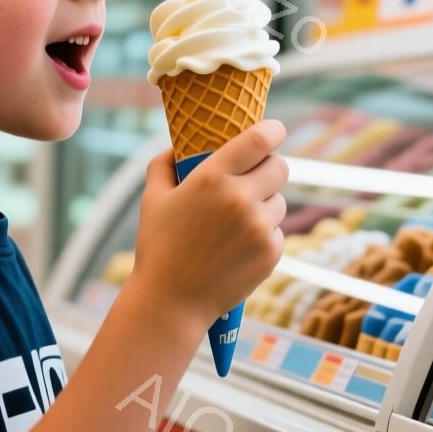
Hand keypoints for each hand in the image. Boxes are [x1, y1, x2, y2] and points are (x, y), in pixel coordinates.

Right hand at [131, 120, 288, 324]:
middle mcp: (241, 199)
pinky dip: (264, 234)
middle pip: (280, 167)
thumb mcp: (152, 199)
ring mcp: (259, 227)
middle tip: (257, 175)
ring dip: (266, 203)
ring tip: (240, 218)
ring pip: (280, 200)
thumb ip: (163, 164)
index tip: (275, 129)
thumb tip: (175, 146)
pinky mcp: (271, 252)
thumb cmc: (158, 247)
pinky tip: (239, 245)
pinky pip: (277, 230)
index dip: (273, 130)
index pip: (259, 140)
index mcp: (213, 178)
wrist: (171, 302)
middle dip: (270, 167)